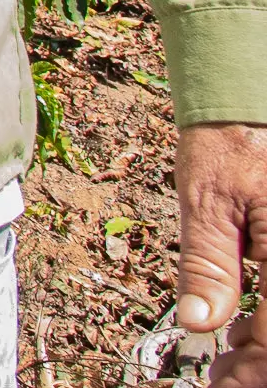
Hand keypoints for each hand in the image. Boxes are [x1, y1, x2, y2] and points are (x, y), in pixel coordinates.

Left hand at [177, 122, 266, 382]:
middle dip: (263, 363)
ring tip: (231, 358)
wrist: (248, 104)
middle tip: (225, 375)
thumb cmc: (230, 145)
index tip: (224, 383)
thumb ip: (208, 267)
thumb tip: (202, 322)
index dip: (257, 370)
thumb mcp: (208, 204)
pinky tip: (245, 327)